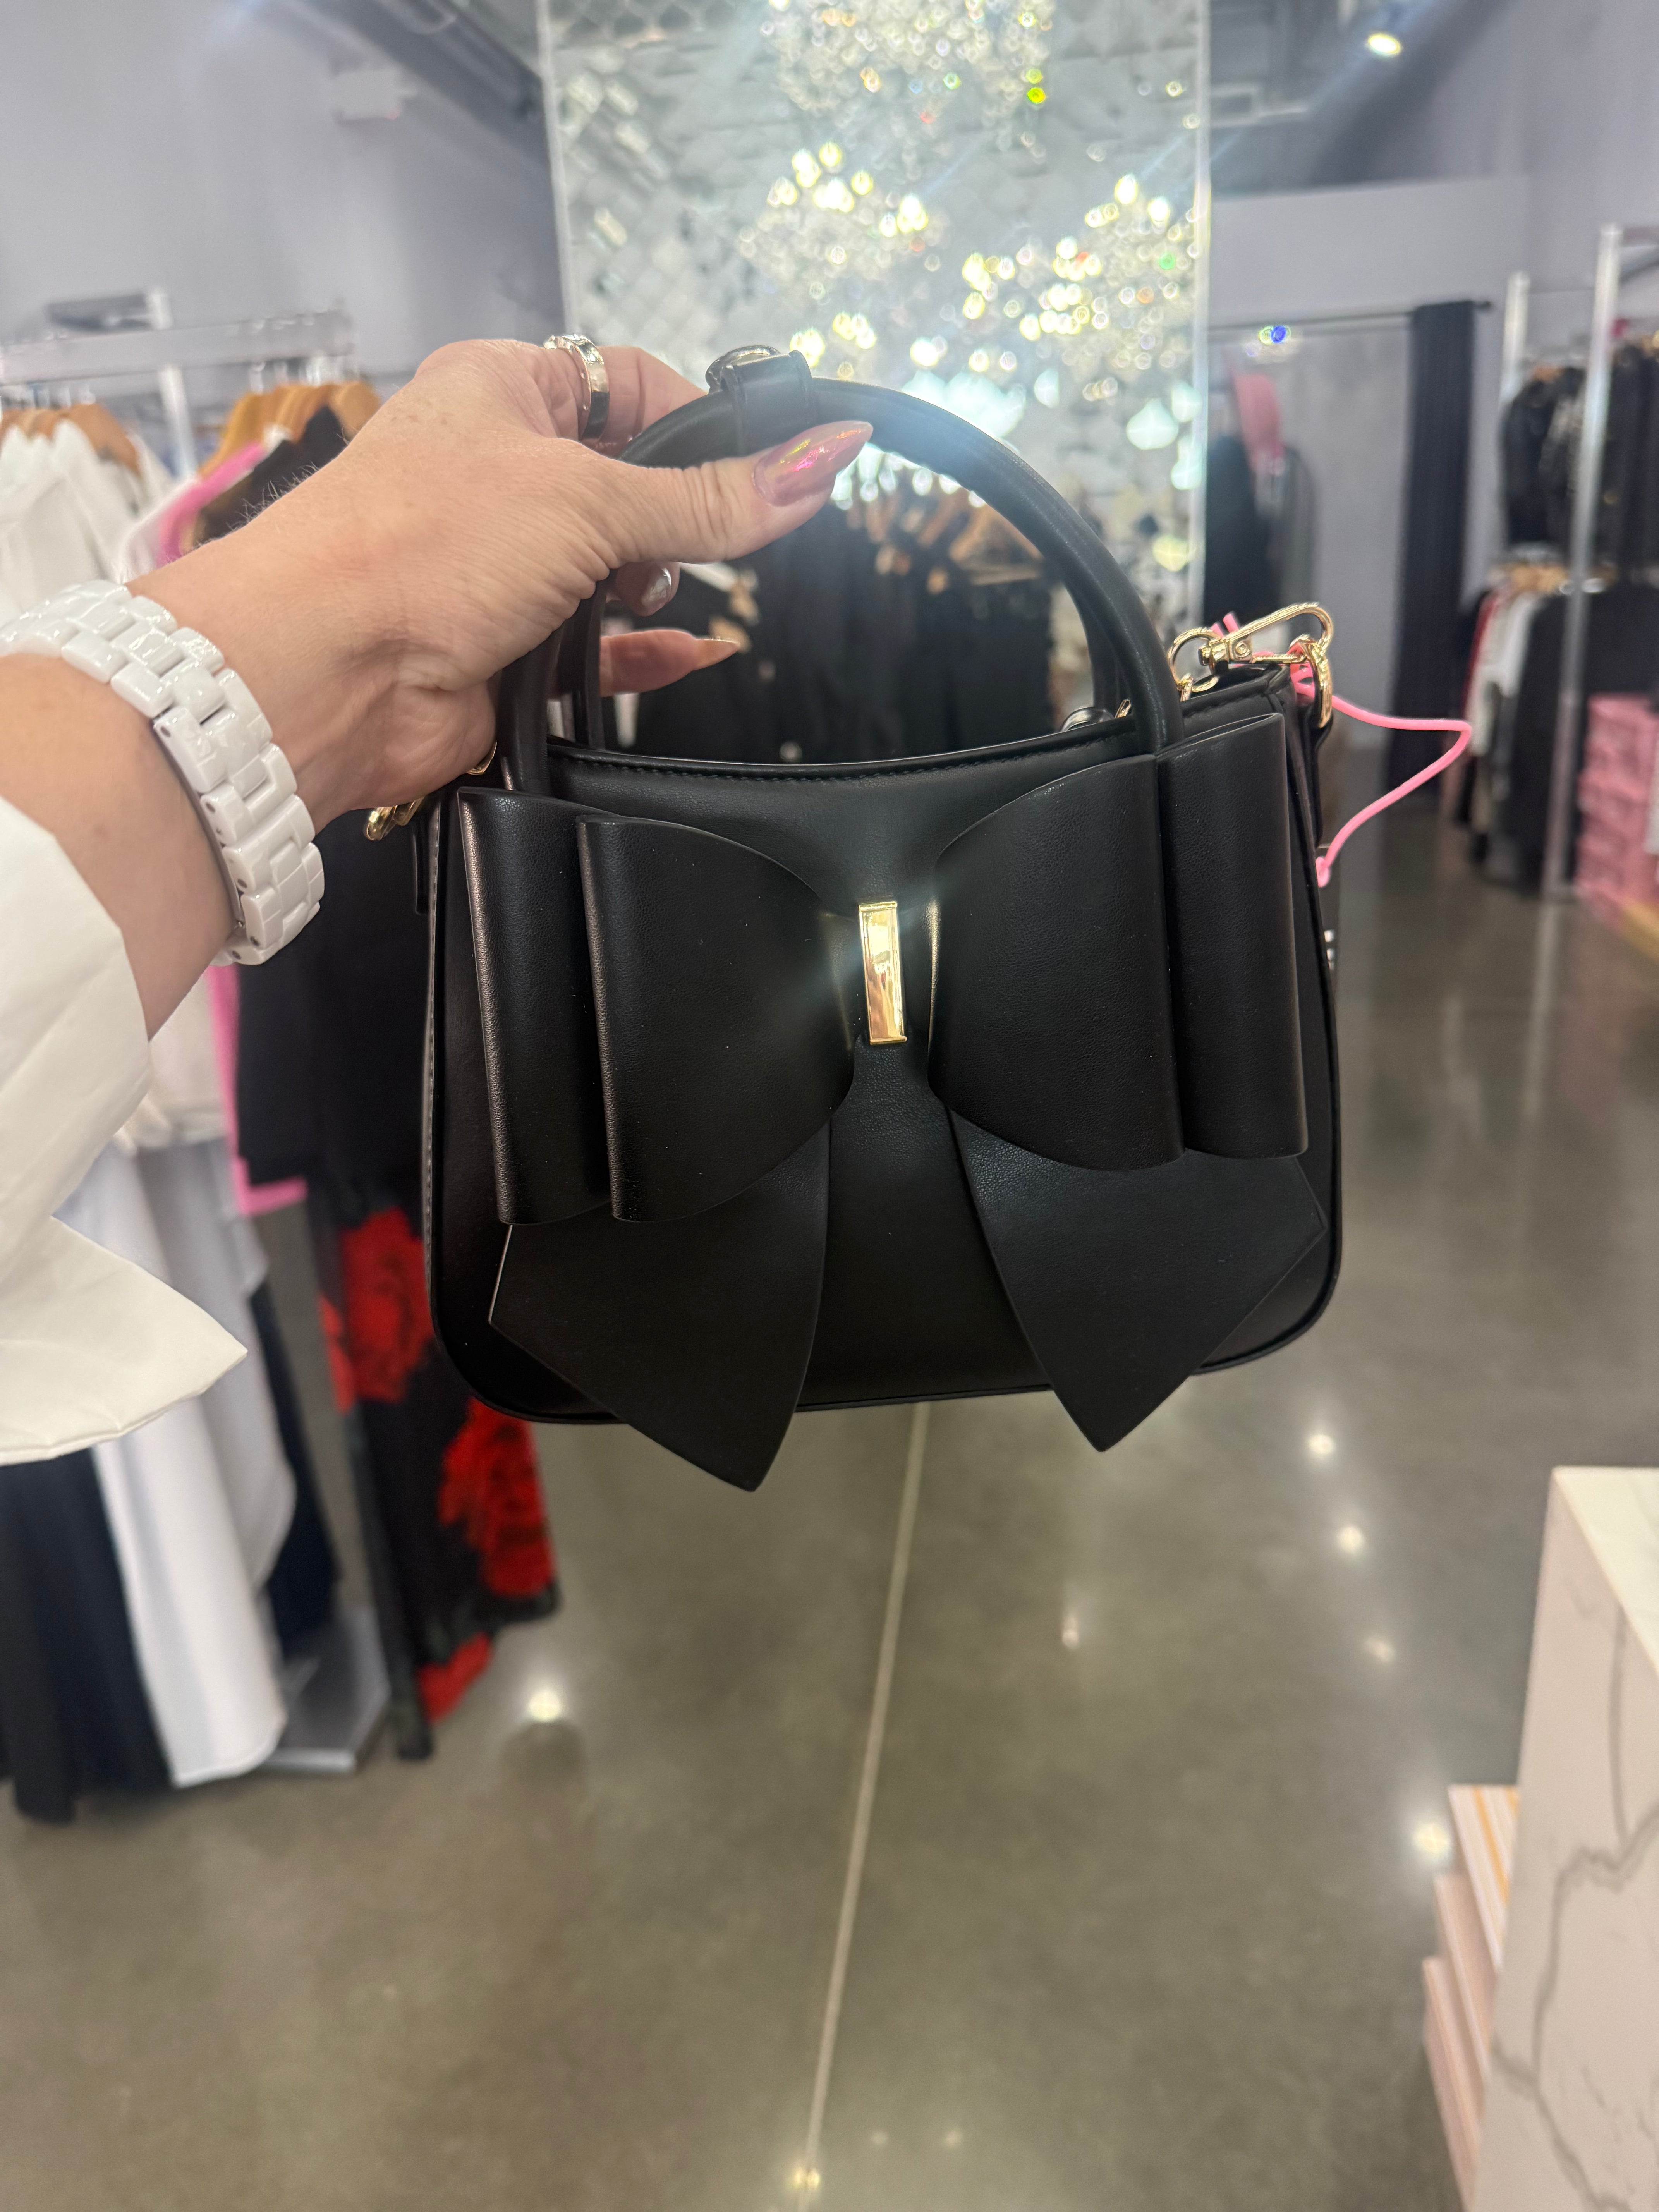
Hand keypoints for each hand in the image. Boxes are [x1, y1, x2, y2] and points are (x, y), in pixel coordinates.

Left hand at [145, 341, 870, 828]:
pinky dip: (648, 656)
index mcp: (501, 389)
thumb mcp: (591, 499)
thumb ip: (714, 498)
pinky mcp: (507, 648)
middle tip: (694, 538)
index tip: (759, 462)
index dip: (698, 419)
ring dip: (652, 590)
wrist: (323, 668)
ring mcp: (500, 564)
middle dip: (673, 517)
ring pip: (615, 571)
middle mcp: (497, 471)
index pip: (629, 383)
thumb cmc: (416, 546)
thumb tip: (823, 459)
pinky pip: (602, 651)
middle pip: (630, 483)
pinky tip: (693, 656)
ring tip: (648, 595)